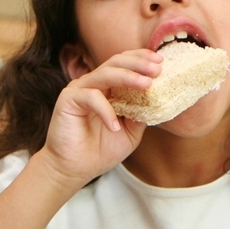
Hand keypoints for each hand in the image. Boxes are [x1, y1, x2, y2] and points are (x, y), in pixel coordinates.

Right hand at [37, 50, 158, 188]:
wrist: (74, 170)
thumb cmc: (100, 151)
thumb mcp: (130, 132)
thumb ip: (141, 114)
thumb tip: (159, 98)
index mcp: (108, 87)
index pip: (125, 64)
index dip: (142, 59)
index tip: (161, 61)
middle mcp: (94, 84)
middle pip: (116, 61)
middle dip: (138, 63)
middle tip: (157, 68)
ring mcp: (80, 89)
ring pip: (105, 73)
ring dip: (128, 76)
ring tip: (146, 84)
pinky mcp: (69, 99)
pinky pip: (91, 96)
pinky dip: (106, 109)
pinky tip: (114, 126)